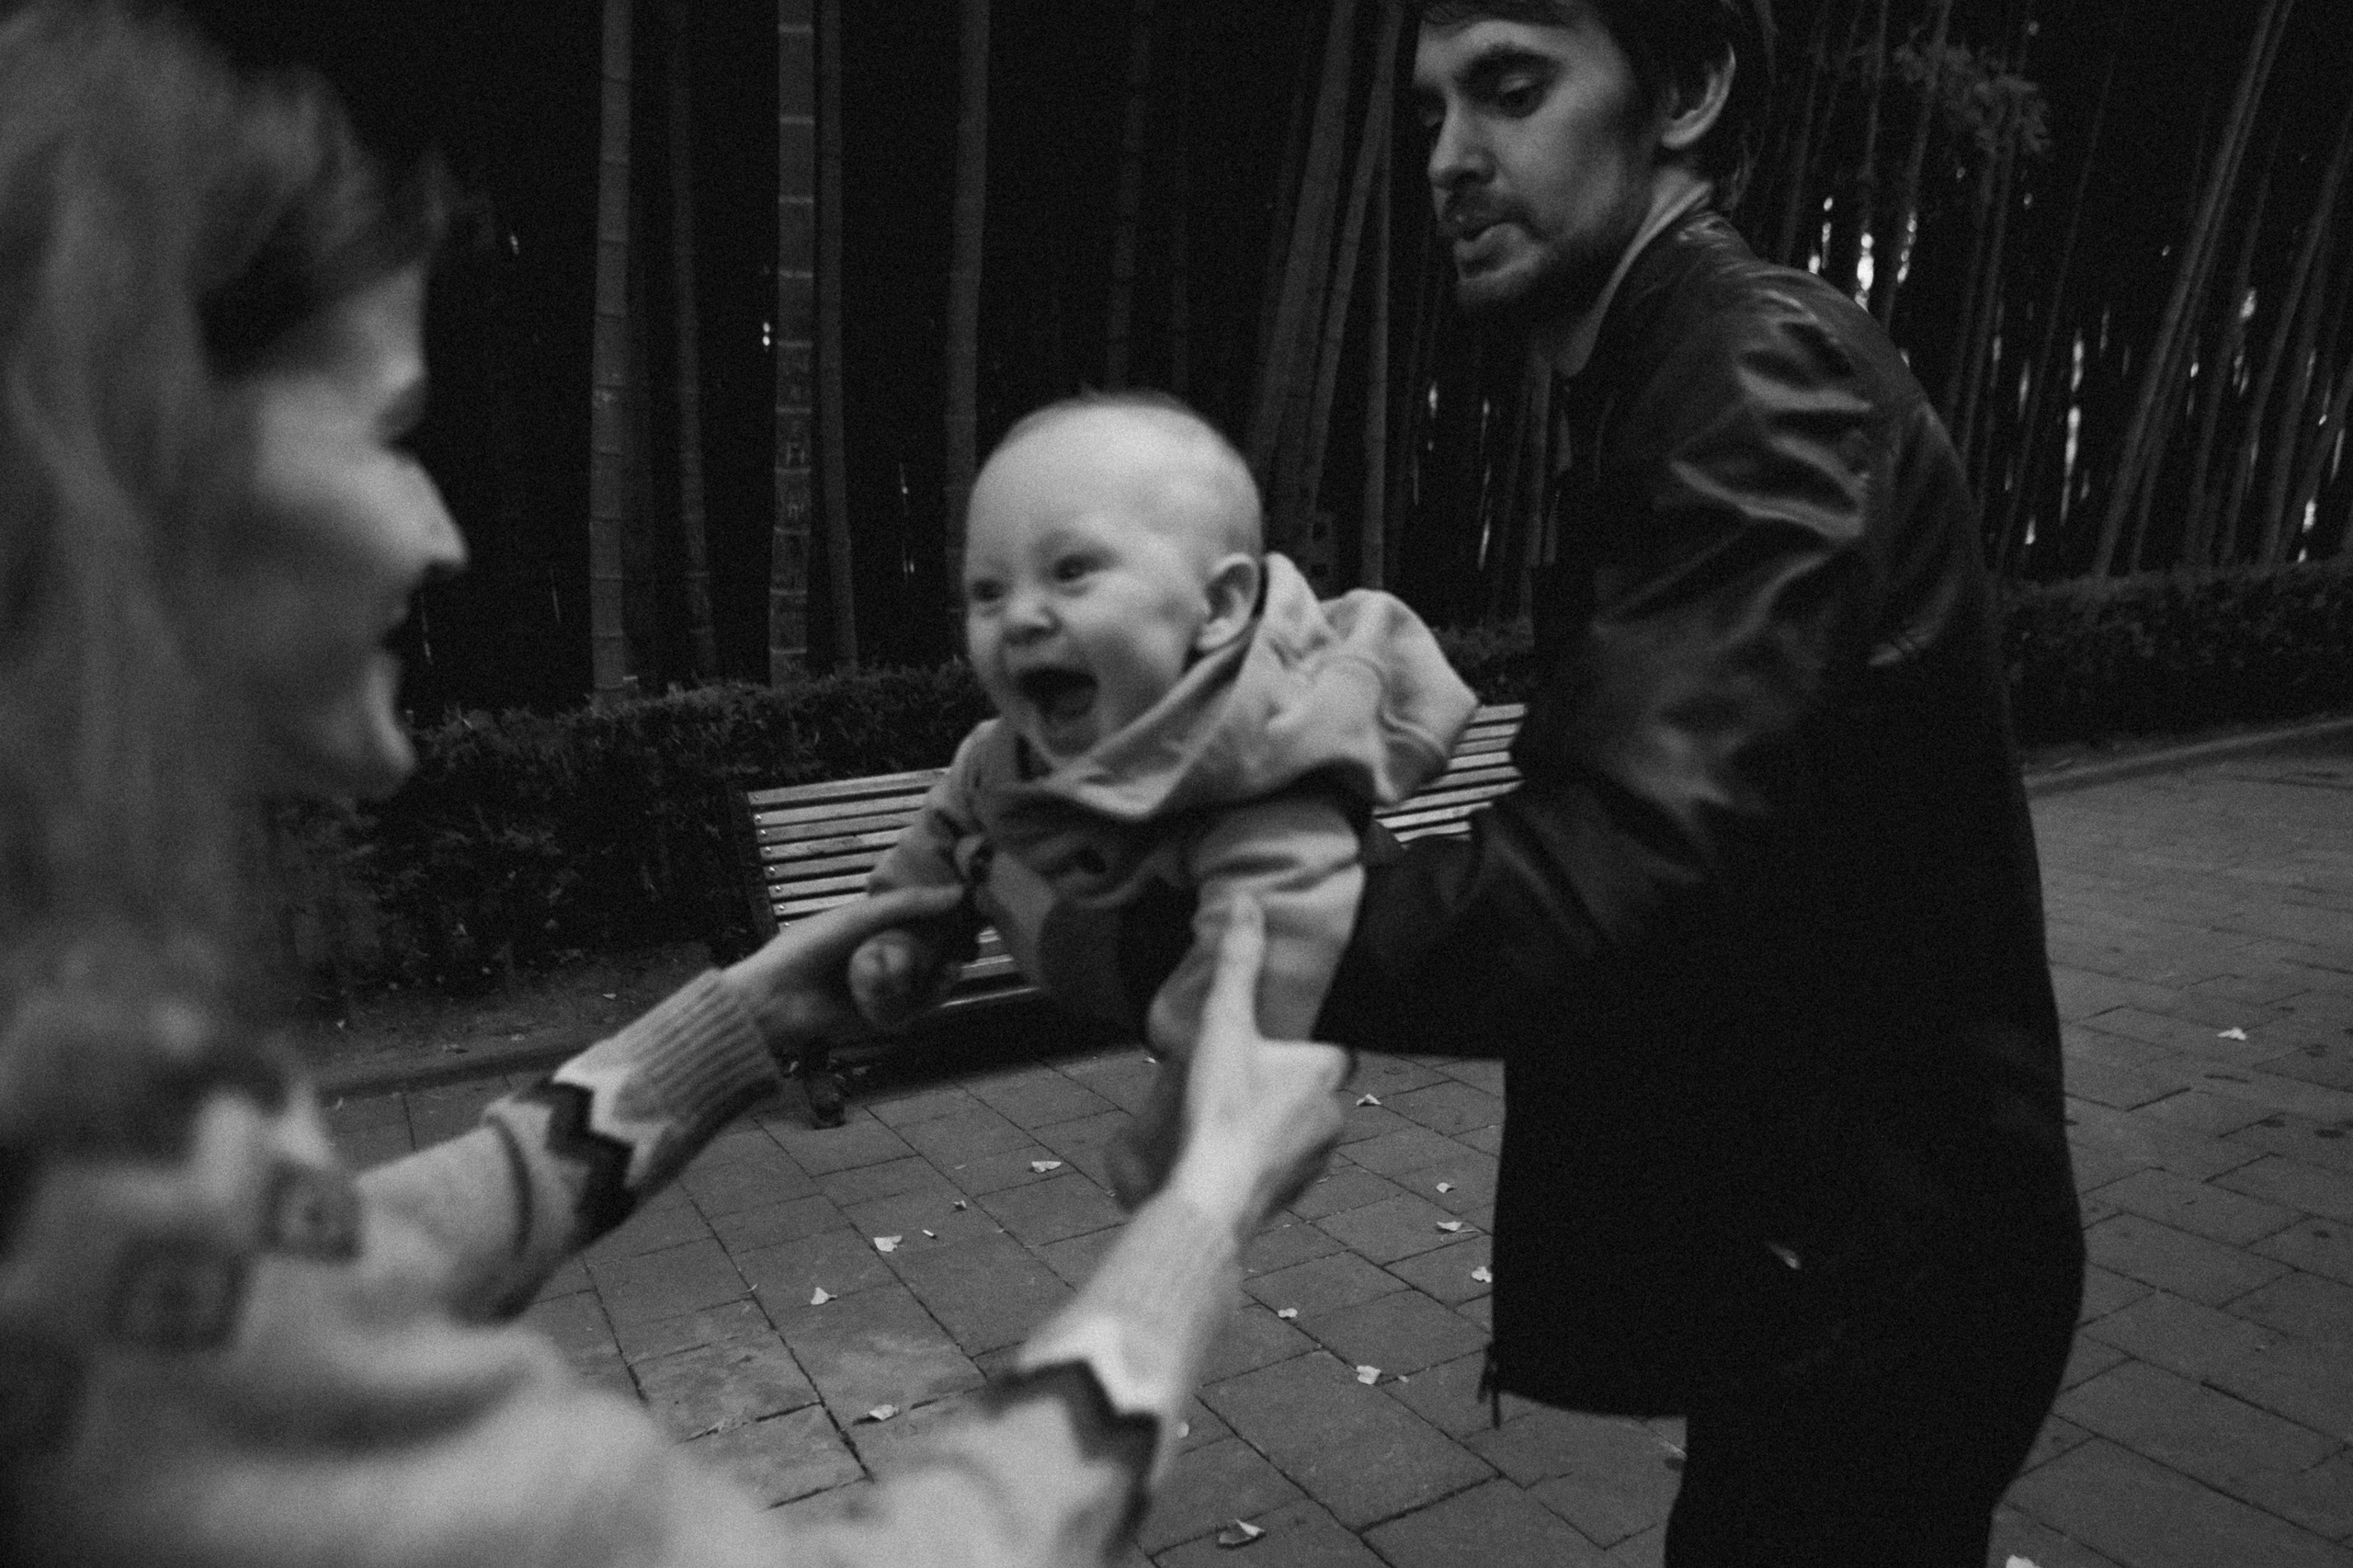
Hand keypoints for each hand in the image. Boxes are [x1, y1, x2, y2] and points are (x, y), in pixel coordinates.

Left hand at [723, 886, 964, 1059]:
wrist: (772, 999)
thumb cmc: (806, 949)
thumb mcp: (859, 917)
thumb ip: (906, 904)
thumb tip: (957, 893)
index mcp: (867, 929)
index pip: (914, 921)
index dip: (940, 917)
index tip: (966, 908)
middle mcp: (876, 958)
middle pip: (925, 955)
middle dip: (948, 948)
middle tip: (969, 940)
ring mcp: (878, 989)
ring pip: (923, 983)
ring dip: (943, 975)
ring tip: (955, 963)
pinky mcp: (880, 1017)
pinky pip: (913, 1009)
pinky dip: (929, 998)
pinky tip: (940, 982)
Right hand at [1163, 898, 1350, 1232]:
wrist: (1212, 1197)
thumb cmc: (1222, 1109)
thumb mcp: (1224, 1026)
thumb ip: (1237, 964)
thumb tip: (1245, 902)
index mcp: (1325, 1071)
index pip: (1335, 1045)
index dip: (1309, 1038)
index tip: (1280, 1034)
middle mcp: (1333, 1114)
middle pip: (1315, 1086)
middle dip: (1287, 1079)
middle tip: (1244, 1071)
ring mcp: (1317, 1158)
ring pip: (1302, 1126)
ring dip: (1277, 1119)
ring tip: (1232, 1111)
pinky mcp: (1295, 1191)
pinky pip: (1286, 1163)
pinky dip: (1265, 1155)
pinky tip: (1230, 1149)